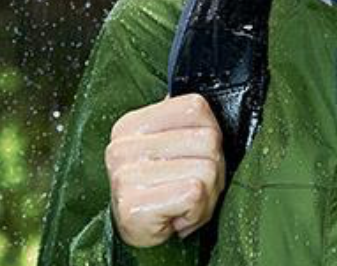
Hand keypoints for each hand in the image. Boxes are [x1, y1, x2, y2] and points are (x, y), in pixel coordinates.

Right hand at [105, 93, 225, 246]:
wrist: (139, 234)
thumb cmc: (162, 190)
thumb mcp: (171, 147)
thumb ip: (184, 123)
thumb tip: (206, 101)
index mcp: (131, 125)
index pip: (195, 107)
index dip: (210, 134)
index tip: (193, 157)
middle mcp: (123, 147)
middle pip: (208, 139)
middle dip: (213, 170)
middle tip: (191, 187)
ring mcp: (125, 175)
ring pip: (207, 169)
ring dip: (207, 194)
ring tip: (184, 202)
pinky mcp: (134, 204)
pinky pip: (195, 194)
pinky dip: (197, 211)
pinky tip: (178, 215)